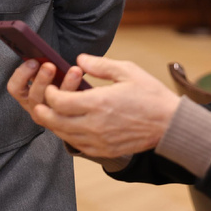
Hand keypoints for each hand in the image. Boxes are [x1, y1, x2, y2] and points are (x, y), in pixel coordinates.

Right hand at [6, 59, 86, 120]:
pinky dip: (77, 94)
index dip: (22, 74)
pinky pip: (70, 109)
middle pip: (34, 96)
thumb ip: (43, 65)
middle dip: (42, 79)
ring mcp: (49, 116)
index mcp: (25, 94)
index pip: (15, 87)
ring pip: (54, 104)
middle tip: (50, 66)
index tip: (34, 62)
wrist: (78, 105)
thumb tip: (43, 54)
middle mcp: (35, 106)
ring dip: (65, 85)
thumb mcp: (48, 73)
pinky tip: (83, 82)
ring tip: (75, 71)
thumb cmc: (59, 81)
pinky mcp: (66, 120)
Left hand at [26, 54, 181, 157]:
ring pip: (63, 135)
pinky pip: (77, 145)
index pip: (59, 102)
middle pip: (55, 121)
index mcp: (99, 102)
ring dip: (53, 124)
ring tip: (51, 113)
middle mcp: (94, 124)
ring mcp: (98, 140)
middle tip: (40, 102)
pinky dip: (68, 135)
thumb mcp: (128, 71)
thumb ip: (101, 65)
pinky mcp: (103, 150)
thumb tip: (80, 59)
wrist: (170, 125)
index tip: (52, 87)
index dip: (50, 93)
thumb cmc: (151, 95)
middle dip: (43, 111)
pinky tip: (69, 126)